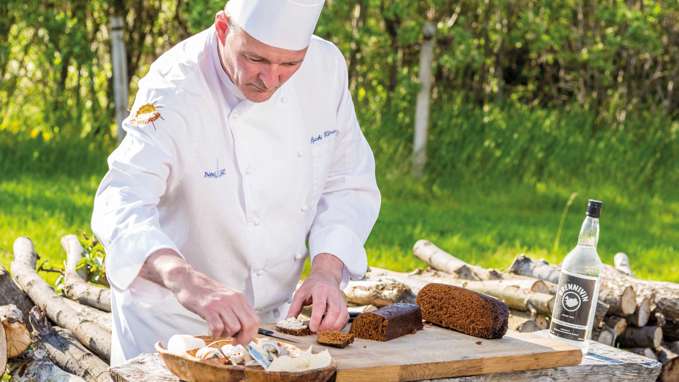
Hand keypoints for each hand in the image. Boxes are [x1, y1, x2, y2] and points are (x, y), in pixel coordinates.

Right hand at [140, 249, 259, 344]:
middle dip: (243, 338)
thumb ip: (236, 311)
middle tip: (234, 342)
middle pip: (248, 325)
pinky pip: (217, 327)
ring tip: (219, 331)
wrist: (188, 280)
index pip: (255, 320)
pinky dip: (215, 333)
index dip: (251, 334)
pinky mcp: (208, 308)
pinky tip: (211, 330)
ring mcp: (221, 304)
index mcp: (239, 298)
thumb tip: (244, 330)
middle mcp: (233, 300)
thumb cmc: (206, 292)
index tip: (244, 340)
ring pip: (234, 328)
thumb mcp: (227, 298)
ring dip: (226, 335)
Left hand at [286, 253, 347, 331]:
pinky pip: (345, 317)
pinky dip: (339, 325)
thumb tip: (288, 321)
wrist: (326, 276)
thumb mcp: (300, 293)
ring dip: (334, 326)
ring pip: (342, 314)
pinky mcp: (344, 304)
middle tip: (318, 331)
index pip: (320, 305)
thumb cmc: (312, 286)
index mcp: (320, 290)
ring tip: (324, 331)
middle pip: (334, 310)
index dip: (317, 318)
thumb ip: (294, 307)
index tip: (312, 328)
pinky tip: (331, 328)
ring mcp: (340, 299)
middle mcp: (332, 294)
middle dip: (327, 324)